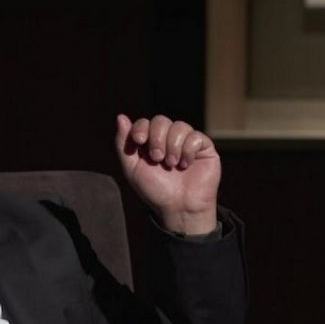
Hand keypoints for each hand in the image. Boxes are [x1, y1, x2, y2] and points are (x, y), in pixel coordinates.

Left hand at [115, 114, 219, 233]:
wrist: (178, 207)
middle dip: (156, 138)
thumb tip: (120, 116)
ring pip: (179, 126)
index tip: (139, 140)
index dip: (141, 127)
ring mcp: (186, 142)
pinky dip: (188, 150)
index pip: (144, 123)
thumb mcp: (132, 168)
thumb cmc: (155, 190)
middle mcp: (168, 139)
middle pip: (161, 120)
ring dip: (172, 145)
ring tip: (172, 164)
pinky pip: (196, 136)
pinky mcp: (204, 148)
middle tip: (157, 158)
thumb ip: (123, 144)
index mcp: (150, 143)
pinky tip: (186, 164)